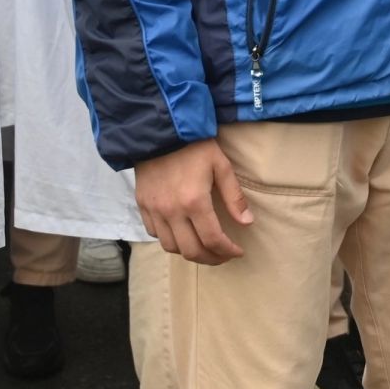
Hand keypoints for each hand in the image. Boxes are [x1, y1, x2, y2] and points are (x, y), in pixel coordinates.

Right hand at [133, 137, 252, 264]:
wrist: (160, 129)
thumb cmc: (194, 146)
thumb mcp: (221, 165)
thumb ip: (234, 196)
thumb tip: (247, 222)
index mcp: (194, 201)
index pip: (213, 240)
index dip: (227, 251)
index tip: (238, 251)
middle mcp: (172, 211)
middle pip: (191, 251)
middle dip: (210, 259)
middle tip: (222, 255)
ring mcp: (154, 210)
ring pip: (171, 247)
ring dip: (189, 252)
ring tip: (203, 247)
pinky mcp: (142, 205)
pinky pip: (154, 233)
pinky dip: (169, 239)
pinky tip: (181, 232)